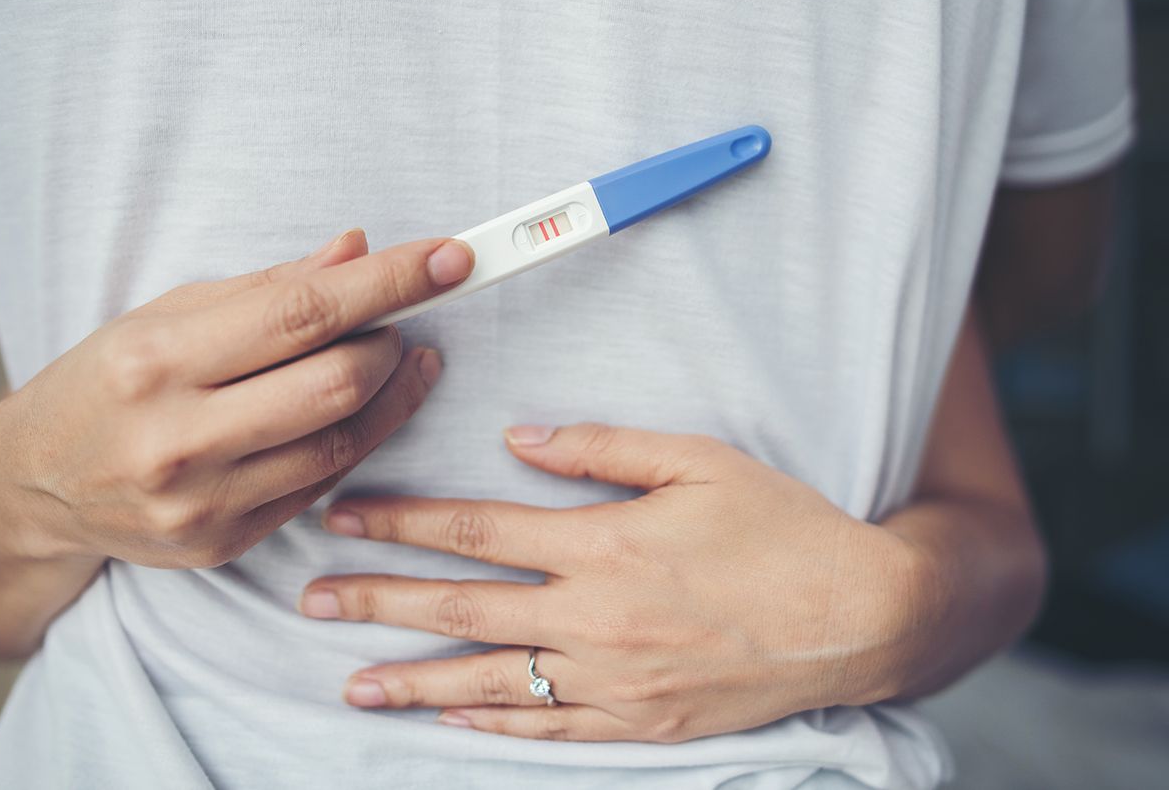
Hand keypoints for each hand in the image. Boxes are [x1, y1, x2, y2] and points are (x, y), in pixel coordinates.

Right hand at [0, 229, 474, 568]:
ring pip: (343, 441)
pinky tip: (363, 407)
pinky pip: (323, 481)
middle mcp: (178, 437)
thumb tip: (358, 251)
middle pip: (336, 385)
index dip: (391, 282)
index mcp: (156, 360)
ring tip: (397, 356)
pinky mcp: (224, 542)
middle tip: (403, 317)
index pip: (302, 313)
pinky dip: (358, 436)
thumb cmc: (106, 382)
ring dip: (393, 391)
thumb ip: (268, 288)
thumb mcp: (166, 314)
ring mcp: (202, 501)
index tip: (451, 257)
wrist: (35, 487)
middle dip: (393, 340)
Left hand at [299, 423, 931, 742]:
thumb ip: (602, 448)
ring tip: (351, 684)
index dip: (403, 521)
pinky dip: (489, 723)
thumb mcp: (700, 461)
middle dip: (379, 601)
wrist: (857, 616)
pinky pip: (547, 728)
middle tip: (311, 599)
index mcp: (604, 544)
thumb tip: (520, 439)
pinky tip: (445, 718)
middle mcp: (594, 617)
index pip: (477, 529)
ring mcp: (614, 678)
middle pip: (462, 608)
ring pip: (489, 680)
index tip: (345, 515)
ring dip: (413, 679)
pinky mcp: (640, 721)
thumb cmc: (780, 529)